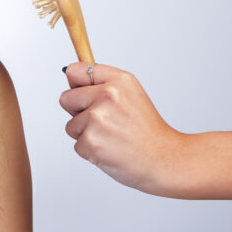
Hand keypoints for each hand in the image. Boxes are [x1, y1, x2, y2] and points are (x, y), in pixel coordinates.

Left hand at [60, 62, 185, 194]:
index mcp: (118, 80)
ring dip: (86, 134)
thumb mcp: (132, 93)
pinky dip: (91, 150)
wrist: (165, 160)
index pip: (75, 71)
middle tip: (106, 122)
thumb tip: (69, 75)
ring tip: (112, 137)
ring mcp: (97, 118)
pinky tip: (111, 149)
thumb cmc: (147, 130)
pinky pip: (77, 144)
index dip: (76, 85)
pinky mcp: (90, 141)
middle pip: (65, 98)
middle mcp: (107, 95)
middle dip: (78, 112)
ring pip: (71, 125)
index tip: (87, 94)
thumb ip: (102, 82)